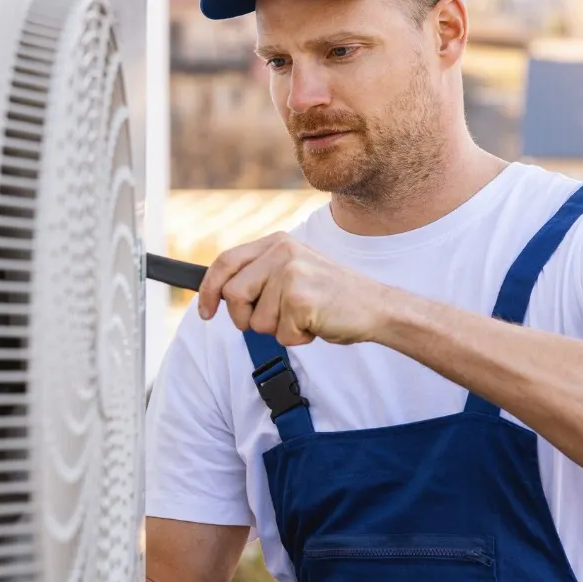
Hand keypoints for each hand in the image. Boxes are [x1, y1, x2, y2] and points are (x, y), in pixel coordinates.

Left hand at [196, 232, 393, 345]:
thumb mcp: (293, 271)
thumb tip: (220, 294)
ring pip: (255, 320)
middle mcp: (282, 252)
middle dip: (245, 319)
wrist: (376, 306)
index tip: (206, 312)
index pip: (225, 262)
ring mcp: (291, 274)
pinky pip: (280, 335)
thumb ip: (261, 275)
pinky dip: (297, 339)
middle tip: (273, 322)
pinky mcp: (300, 298)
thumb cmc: (332, 296)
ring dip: (278, 330)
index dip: (208, 290)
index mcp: (277, 242)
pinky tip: (316, 324)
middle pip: (233, 295)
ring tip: (304, 318)